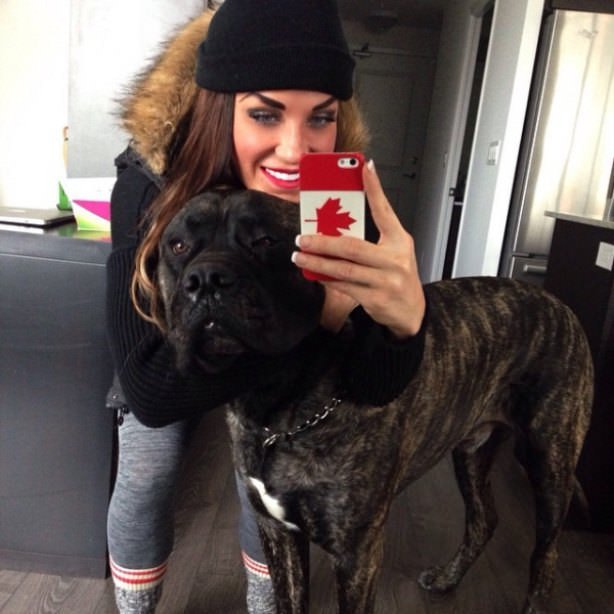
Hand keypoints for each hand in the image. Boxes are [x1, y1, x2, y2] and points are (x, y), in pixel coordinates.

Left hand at [292, 160, 425, 338]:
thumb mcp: (394, 251)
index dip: (375, 188)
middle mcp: (394, 259)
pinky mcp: (375, 298)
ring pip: (344, 269)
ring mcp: (385, 280)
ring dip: (318, 262)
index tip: (365, 167)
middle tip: (303, 238)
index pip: (385, 210)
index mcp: (399, 241)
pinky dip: (326, 278)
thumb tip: (336, 226)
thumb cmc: (399, 276)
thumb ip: (373, 237)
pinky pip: (344, 286)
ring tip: (301, 256)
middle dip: (323, 242)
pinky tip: (314, 272)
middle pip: (352, 246)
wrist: (412, 311)